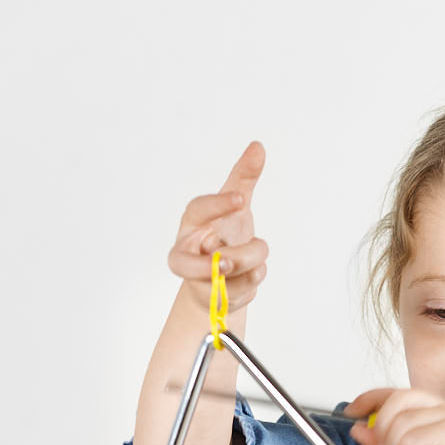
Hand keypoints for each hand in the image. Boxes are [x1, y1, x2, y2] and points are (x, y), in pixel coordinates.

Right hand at [167, 140, 269, 310]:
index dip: (217, 204)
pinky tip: (251, 276)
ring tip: (257, 261)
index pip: (198, 210)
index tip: (240, 198)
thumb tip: (258, 146)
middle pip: (200, 259)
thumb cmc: (225, 233)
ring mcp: (198, 278)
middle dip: (220, 262)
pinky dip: (252, 284)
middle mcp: (187, 252)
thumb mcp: (235, 206)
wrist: (225, 272)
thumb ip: (243, 178)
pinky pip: (237, 294)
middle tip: (231, 260)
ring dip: (250, 269)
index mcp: (192, 223)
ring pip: (224, 278)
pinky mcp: (212, 298)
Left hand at [344, 388, 444, 444]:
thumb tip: (358, 428)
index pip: (396, 392)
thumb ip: (383, 443)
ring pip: (399, 424)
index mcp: (434, 410)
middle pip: (396, 400)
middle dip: (381, 430)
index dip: (370, 399)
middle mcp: (443, 408)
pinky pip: (410, 440)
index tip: (351, 411)